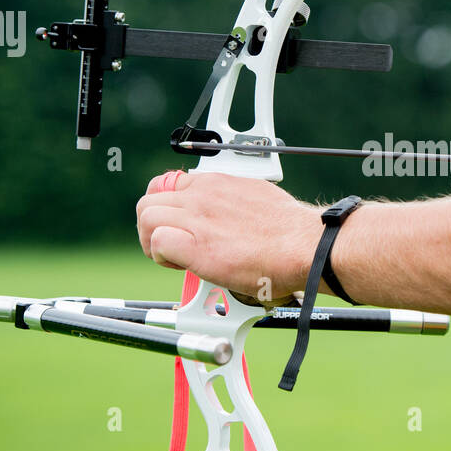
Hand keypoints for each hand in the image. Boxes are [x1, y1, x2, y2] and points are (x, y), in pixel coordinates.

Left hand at [137, 171, 320, 301]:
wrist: (304, 246)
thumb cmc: (289, 232)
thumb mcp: (256, 197)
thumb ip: (231, 203)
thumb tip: (227, 218)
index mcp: (216, 184)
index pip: (166, 184)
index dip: (164, 208)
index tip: (175, 225)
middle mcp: (202, 195)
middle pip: (148, 201)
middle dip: (151, 226)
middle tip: (169, 247)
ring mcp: (198, 218)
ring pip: (146, 218)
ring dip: (153, 241)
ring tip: (174, 258)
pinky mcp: (197, 246)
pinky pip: (158, 242)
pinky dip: (163, 257)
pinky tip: (182, 265)